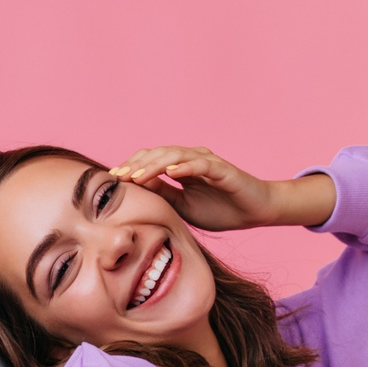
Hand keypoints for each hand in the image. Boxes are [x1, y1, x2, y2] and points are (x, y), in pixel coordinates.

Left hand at [109, 145, 333, 230]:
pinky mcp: (223, 169)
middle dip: (136, 164)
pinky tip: (171, 172)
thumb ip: (163, 195)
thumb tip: (136, 190)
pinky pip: (201, 164)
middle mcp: (191, 159)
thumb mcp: (183, 206)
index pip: (150, 161)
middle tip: (118, 177)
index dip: (131, 168)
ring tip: (137, 175)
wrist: (255, 212)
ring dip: (154, 164)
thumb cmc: (221, 210)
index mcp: (181, 167)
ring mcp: (207, 161)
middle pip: (158, 154)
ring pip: (175, 155)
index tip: (112, 180)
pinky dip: (185, 166)